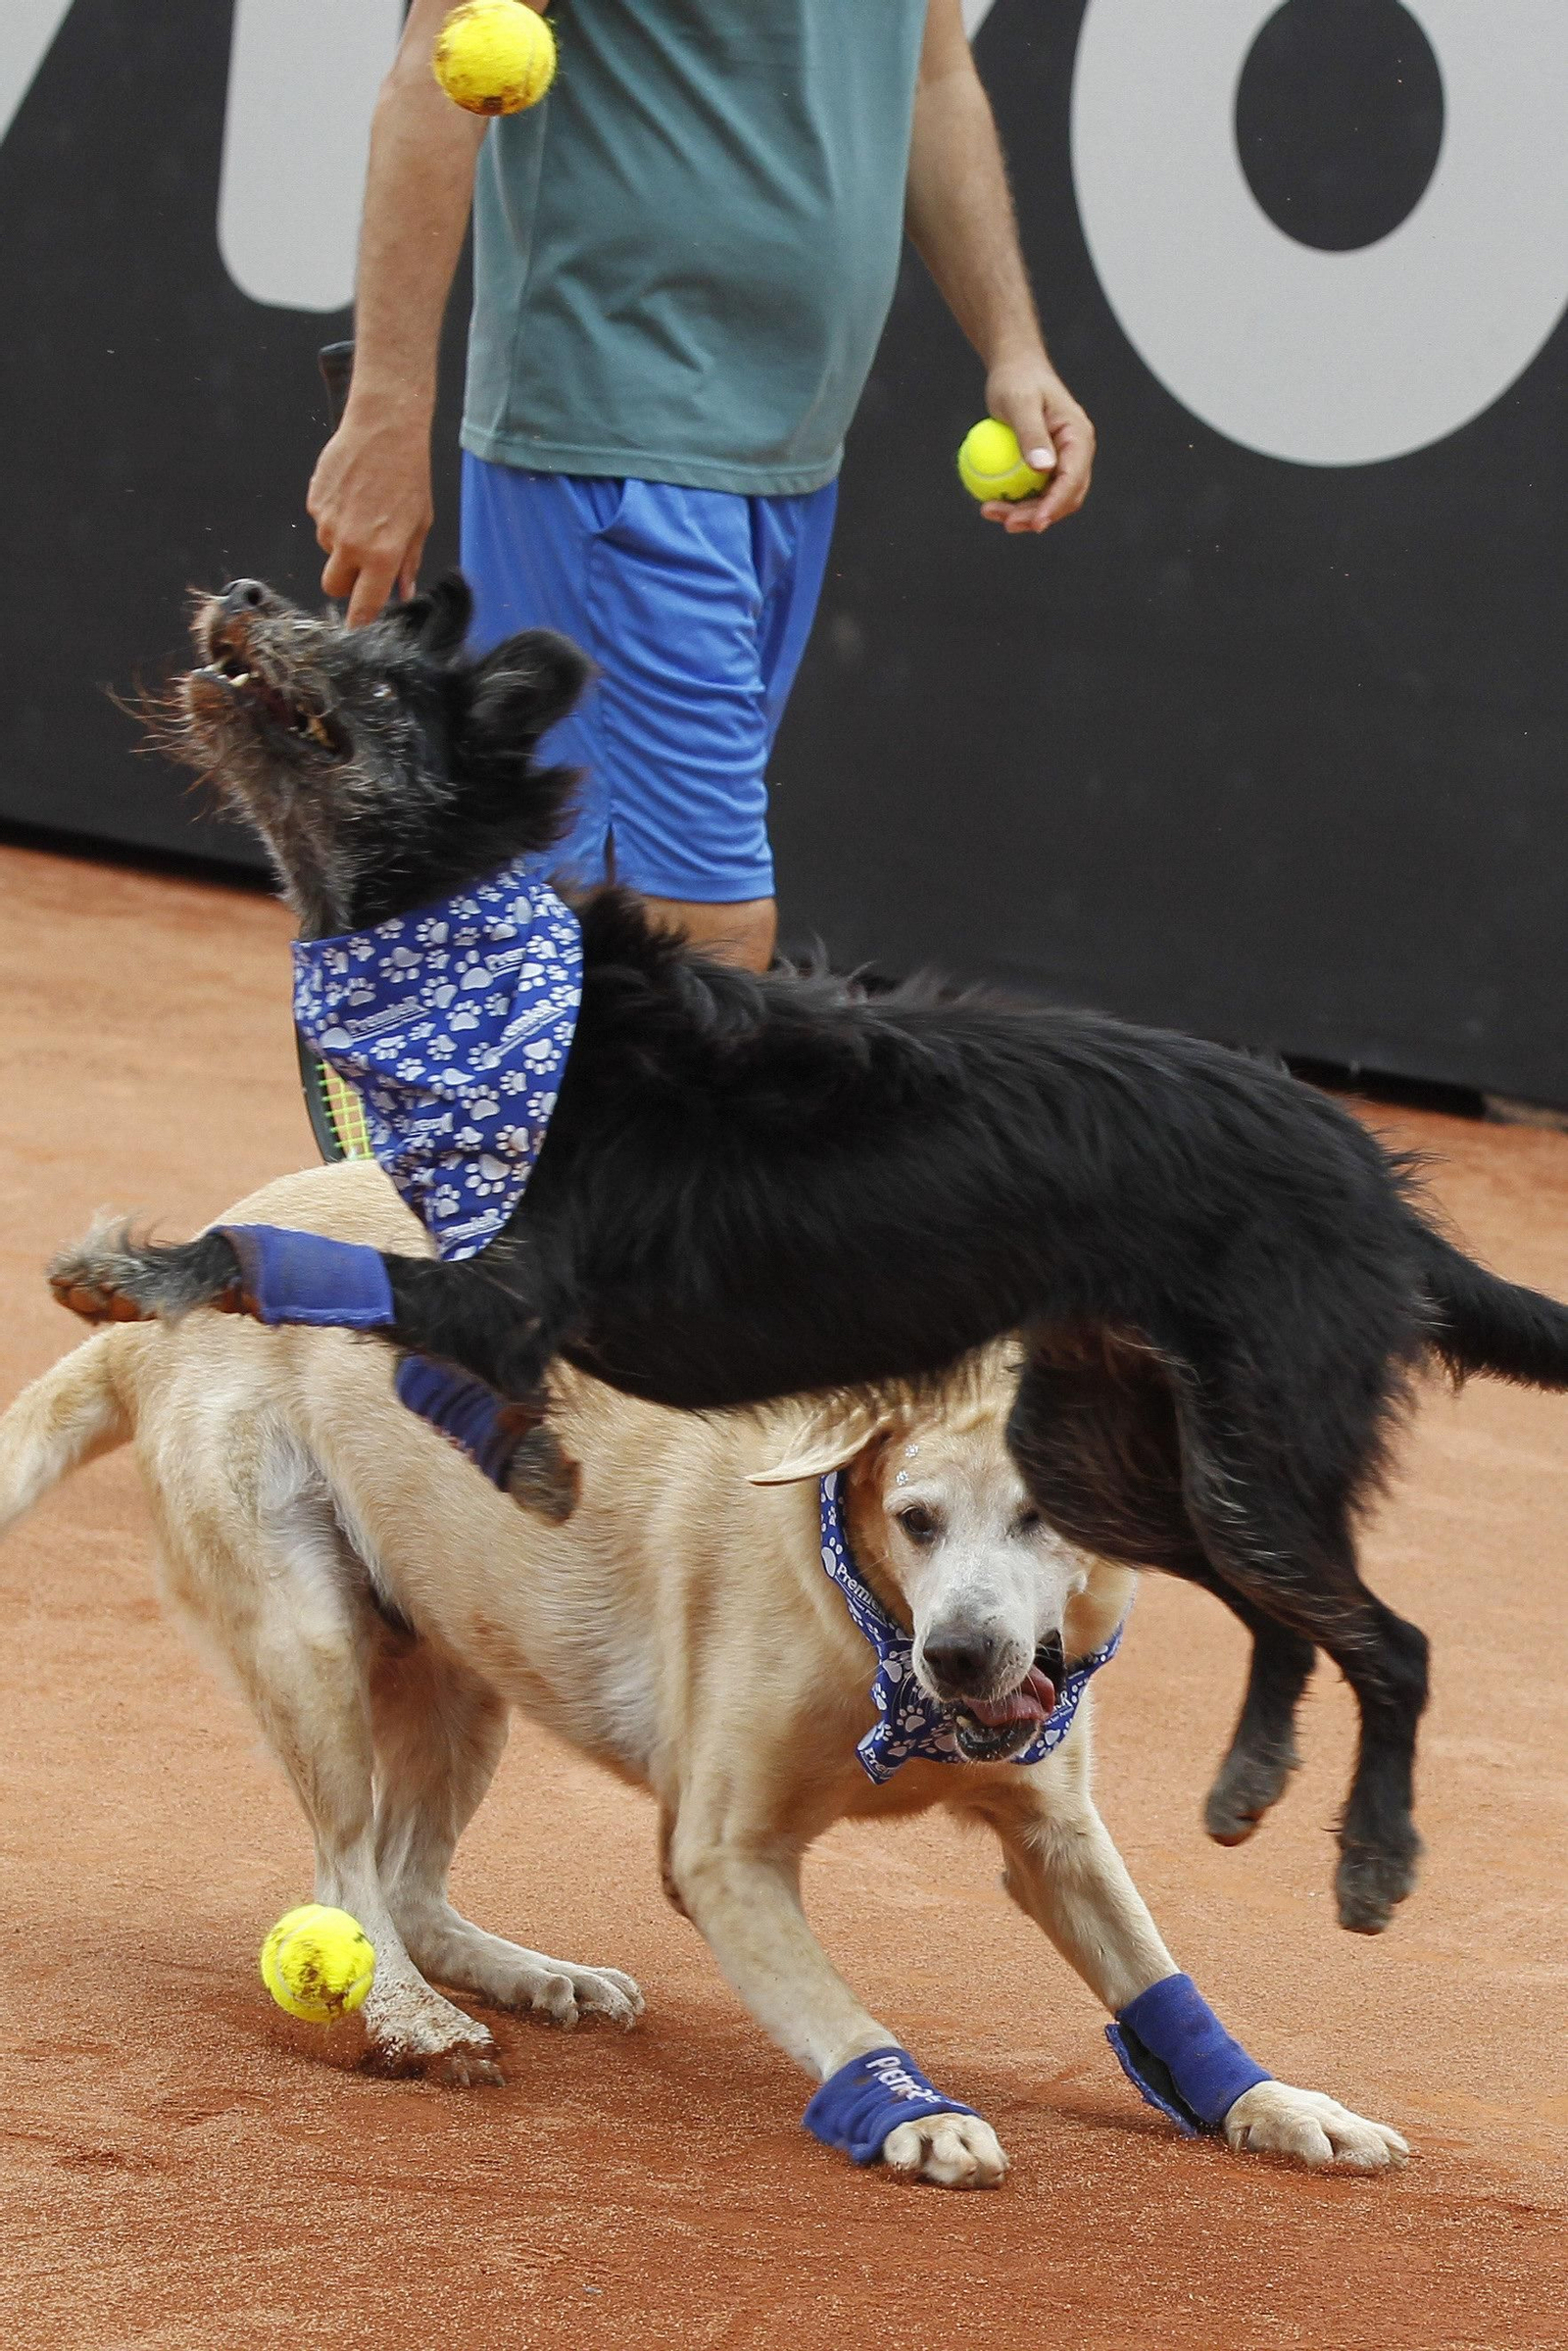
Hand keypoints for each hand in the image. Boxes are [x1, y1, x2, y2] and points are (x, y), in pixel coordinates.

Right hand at [307, 392, 434, 624]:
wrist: (384, 429)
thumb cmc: (408, 475)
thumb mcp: (419, 524)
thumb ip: (407, 562)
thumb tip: (402, 592)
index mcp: (381, 555)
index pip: (363, 605)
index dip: (359, 621)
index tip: (358, 628)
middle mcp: (350, 544)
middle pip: (333, 586)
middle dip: (345, 583)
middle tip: (362, 564)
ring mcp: (328, 523)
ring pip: (328, 551)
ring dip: (341, 543)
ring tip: (364, 511)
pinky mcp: (314, 502)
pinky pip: (321, 522)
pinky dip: (334, 516)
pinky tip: (353, 494)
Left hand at [980, 354, 1095, 535]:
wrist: (1013, 369)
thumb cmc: (1016, 380)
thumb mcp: (1019, 402)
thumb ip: (1031, 434)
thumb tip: (1043, 468)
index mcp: (1078, 437)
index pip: (1073, 479)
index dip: (1056, 505)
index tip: (1035, 523)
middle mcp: (1075, 452)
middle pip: (1064, 496)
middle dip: (1038, 516)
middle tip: (1005, 523)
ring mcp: (1060, 460)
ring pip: (1048, 499)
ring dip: (1023, 513)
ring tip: (989, 511)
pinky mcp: (1043, 465)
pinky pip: (1032, 490)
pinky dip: (1015, 501)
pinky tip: (991, 503)